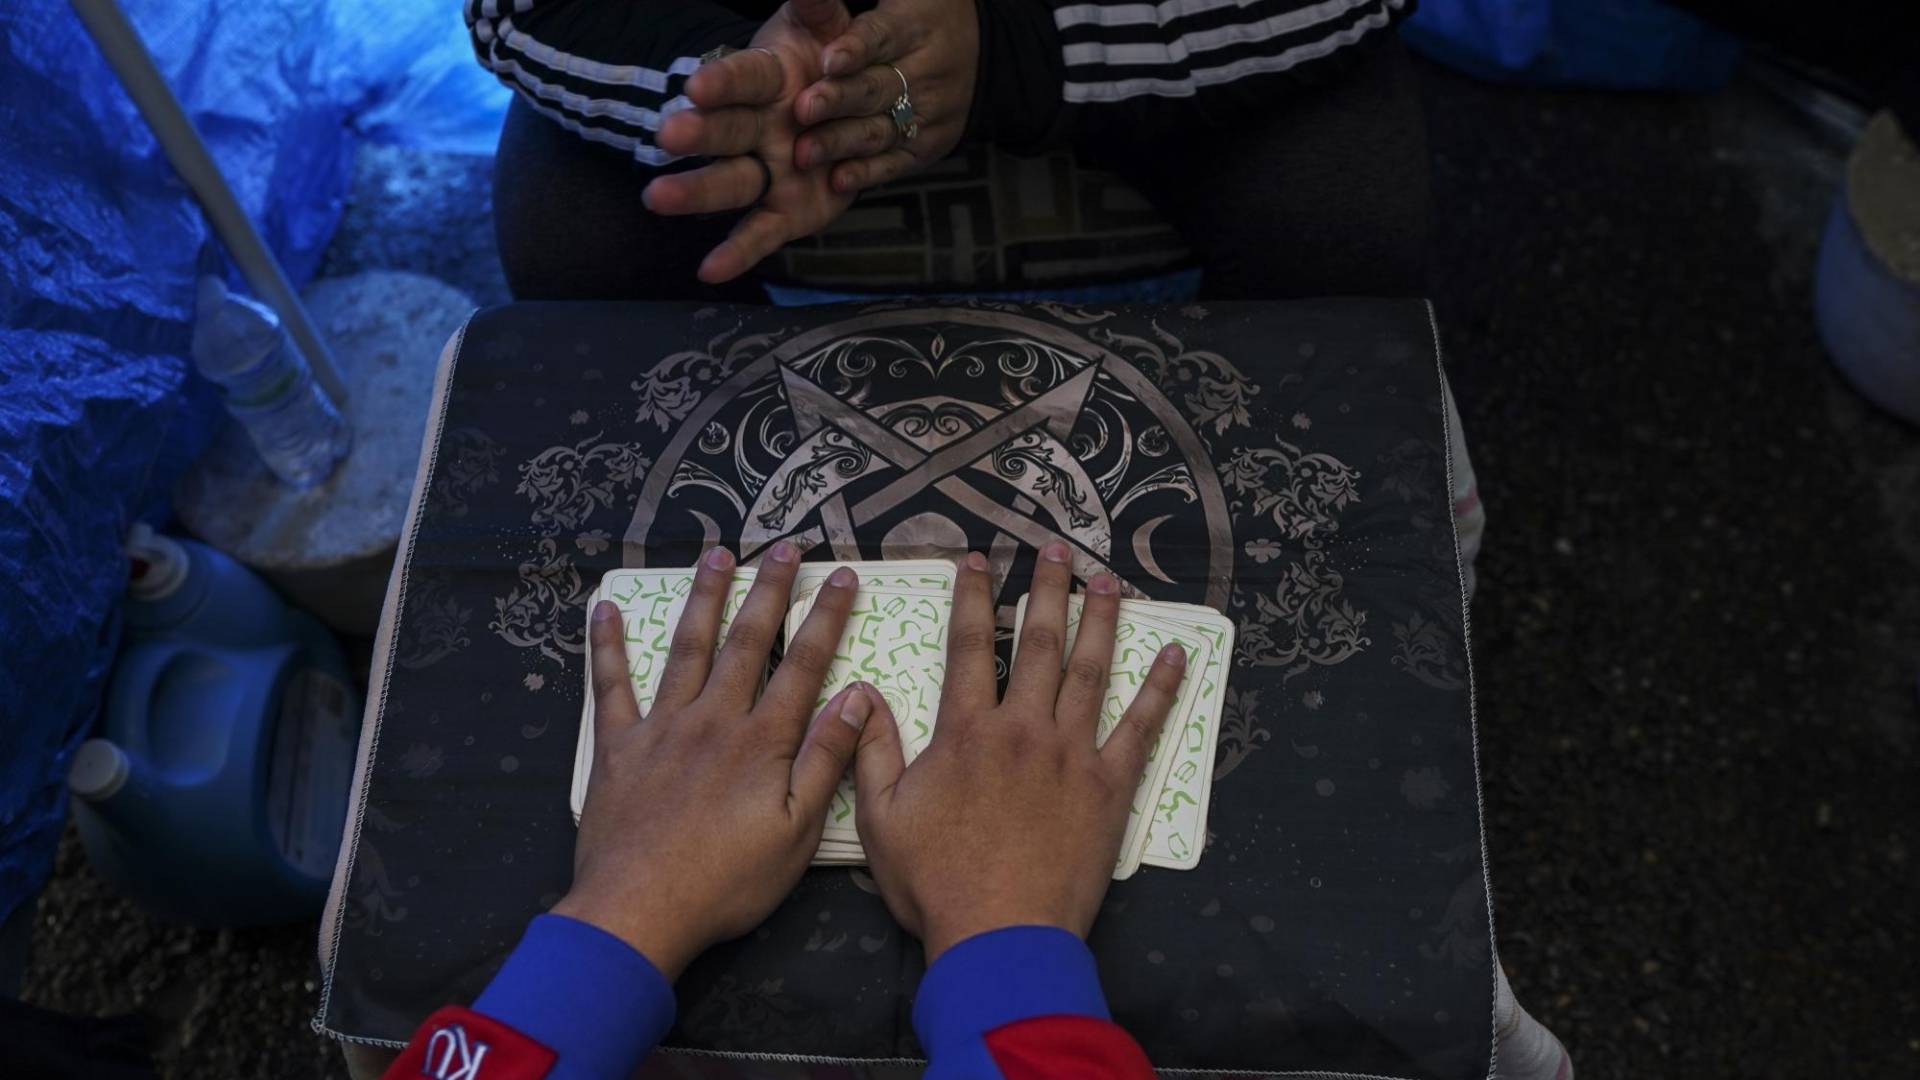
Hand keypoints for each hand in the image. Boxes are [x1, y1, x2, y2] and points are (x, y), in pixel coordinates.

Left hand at [554, 542, 872, 977]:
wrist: (639, 910)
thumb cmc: (727, 881)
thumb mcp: (798, 831)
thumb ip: (827, 758)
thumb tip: (858, 696)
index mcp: (763, 741)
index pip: (805, 664)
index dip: (826, 617)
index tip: (842, 575)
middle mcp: (714, 719)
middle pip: (748, 641)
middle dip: (770, 588)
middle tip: (786, 545)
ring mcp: (662, 728)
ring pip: (687, 648)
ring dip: (704, 597)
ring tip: (716, 554)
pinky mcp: (618, 747)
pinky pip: (611, 685)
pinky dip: (607, 645)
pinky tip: (602, 608)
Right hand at [643, 0, 856, 282]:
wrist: (854, 115)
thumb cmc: (830, 67)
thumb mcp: (827, 30)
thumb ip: (816, 9)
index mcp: (767, 80)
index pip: (741, 78)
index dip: (721, 84)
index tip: (696, 87)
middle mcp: (757, 128)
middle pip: (724, 132)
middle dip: (697, 135)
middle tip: (666, 136)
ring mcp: (767, 172)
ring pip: (729, 183)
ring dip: (695, 192)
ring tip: (655, 199)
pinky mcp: (784, 212)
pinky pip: (759, 234)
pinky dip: (736, 252)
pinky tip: (709, 270)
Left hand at [793, 0, 977, 193]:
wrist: (982, 54)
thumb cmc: (921, 19)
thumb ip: (845, 1)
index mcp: (914, 28)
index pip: (880, 38)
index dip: (854, 50)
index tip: (827, 61)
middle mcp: (926, 73)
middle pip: (876, 88)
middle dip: (838, 101)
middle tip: (803, 109)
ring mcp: (929, 113)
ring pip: (880, 129)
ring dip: (841, 142)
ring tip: (805, 152)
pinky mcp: (928, 146)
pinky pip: (895, 162)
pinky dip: (867, 172)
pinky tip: (839, 179)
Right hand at [852, 543, 1187, 962]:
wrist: (1002, 936)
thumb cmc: (937, 883)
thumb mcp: (882, 819)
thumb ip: (875, 751)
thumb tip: (863, 695)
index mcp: (968, 732)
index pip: (969, 647)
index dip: (973, 598)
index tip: (978, 559)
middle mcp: (1024, 729)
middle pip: (1038, 643)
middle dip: (1046, 590)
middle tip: (1057, 550)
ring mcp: (1073, 754)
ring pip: (1091, 670)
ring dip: (1100, 620)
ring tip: (1108, 580)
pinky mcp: (1111, 786)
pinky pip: (1142, 727)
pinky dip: (1160, 688)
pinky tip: (1176, 653)